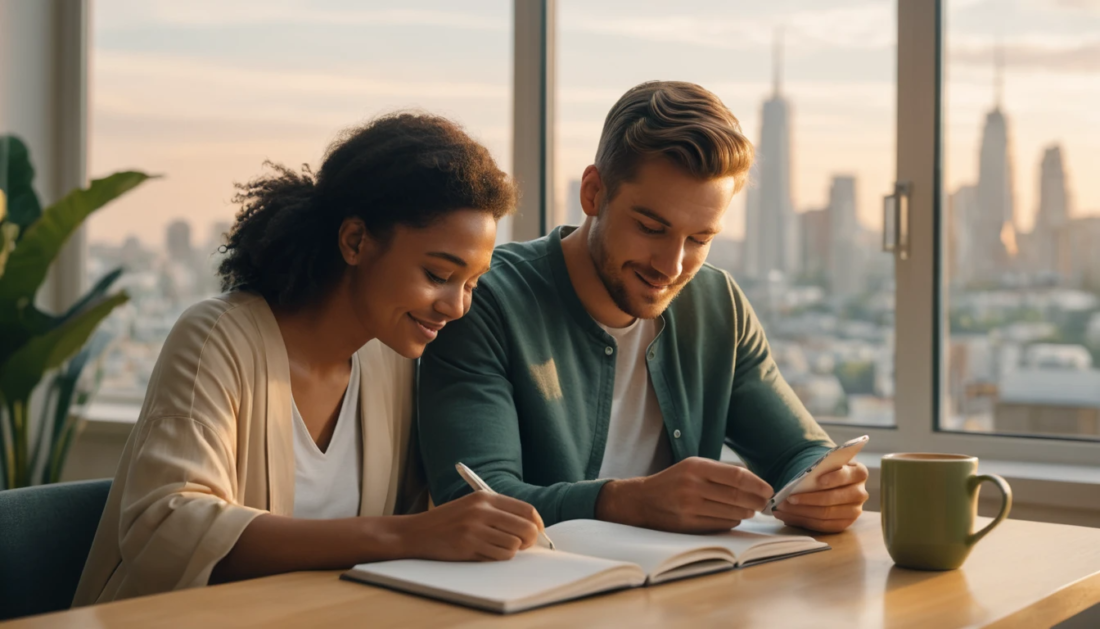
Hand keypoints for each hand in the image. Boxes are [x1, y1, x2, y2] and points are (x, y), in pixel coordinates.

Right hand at [398, 492, 542, 560]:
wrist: (416, 532)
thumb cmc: (447, 522)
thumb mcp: (472, 507)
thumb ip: (498, 512)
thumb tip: (531, 527)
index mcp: (484, 497)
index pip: (526, 509)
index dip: (536, 523)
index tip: (538, 531)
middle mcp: (482, 510)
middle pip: (525, 528)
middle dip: (530, 540)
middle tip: (524, 545)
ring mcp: (475, 528)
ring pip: (514, 545)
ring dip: (511, 550)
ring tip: (496, 547)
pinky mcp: (469, 545)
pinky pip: (500, 556)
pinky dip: (498, 557)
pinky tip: (485, 553)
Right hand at [596, 457, 773, 532]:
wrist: (642, 500)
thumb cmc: (673, 481)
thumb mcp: (692, 467)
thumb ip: (720, 472)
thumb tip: (754, 481)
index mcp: (696, 467)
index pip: (737, 476)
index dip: (757, 484)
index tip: (769, 489)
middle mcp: (693, 486)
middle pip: (738, 496)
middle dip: (757, 501)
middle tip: (765, 503)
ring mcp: (690, 507)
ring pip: (732, 512)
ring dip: (746, 512)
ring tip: (751, 510)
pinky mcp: (688, 524)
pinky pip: (721, 524)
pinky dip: (733, 521)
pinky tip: (735, 517)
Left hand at [773, 462, 868, 532]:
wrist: (832, 481)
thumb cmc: (826, 470)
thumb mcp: (826, 464)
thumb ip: (818, 467)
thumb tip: (801, 476)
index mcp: (858, 473)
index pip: (847, 476)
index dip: (833, 478)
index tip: (817, 480)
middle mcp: (860, 493)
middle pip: (834, 498)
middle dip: (808, 498)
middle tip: (787, 498)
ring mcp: (854, 511)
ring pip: (826, 514)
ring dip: (801, 512)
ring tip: (782, 509)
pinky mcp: (844, 524)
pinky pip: (823, 526)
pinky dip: (803, 521)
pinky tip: (787, 517)